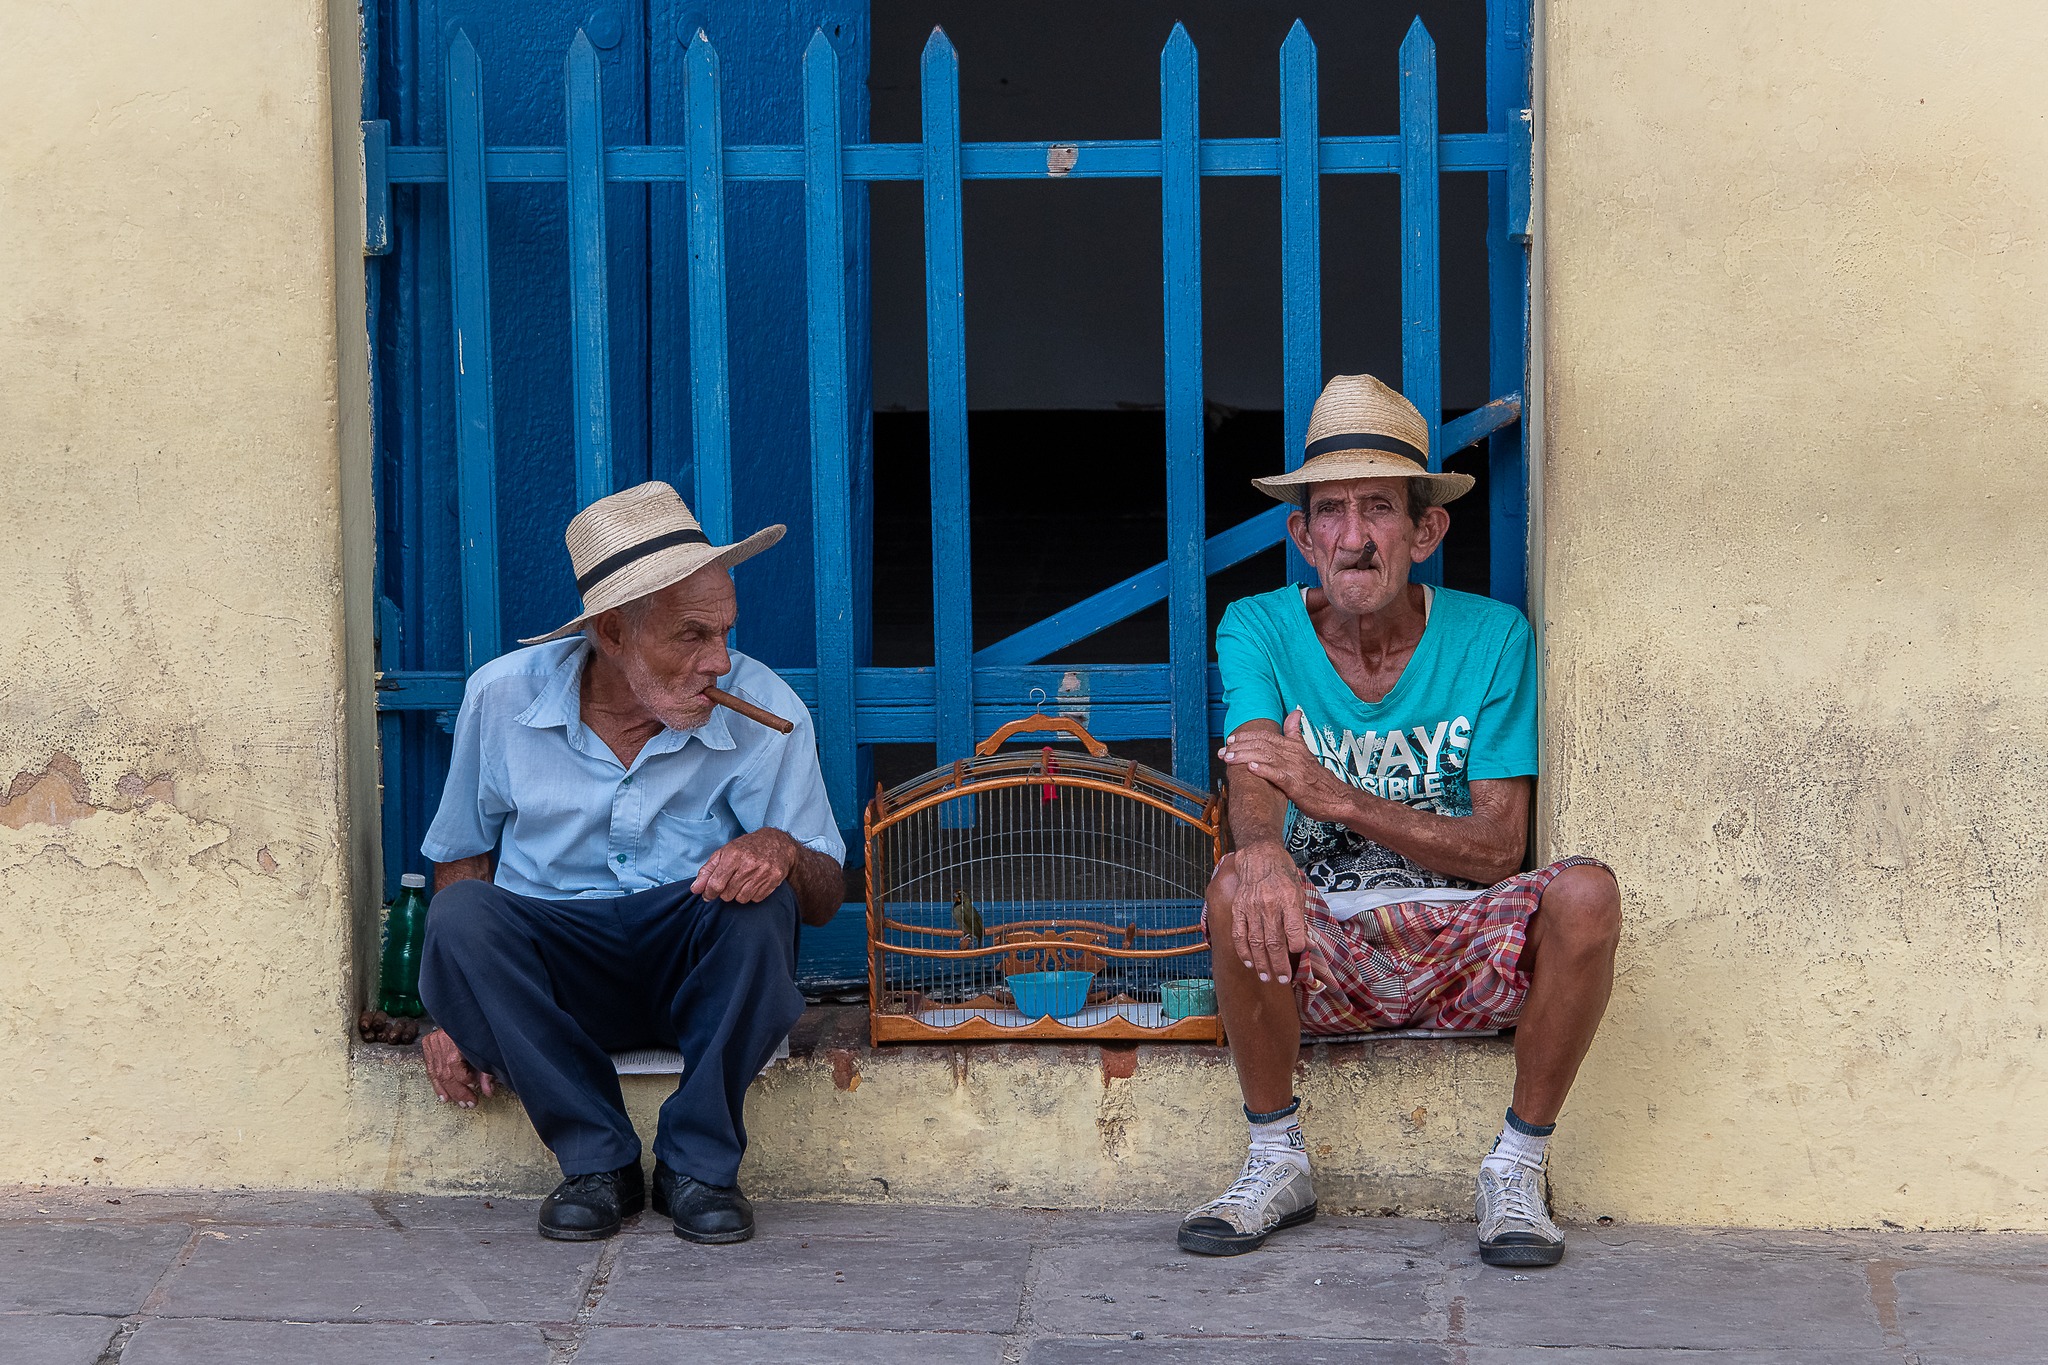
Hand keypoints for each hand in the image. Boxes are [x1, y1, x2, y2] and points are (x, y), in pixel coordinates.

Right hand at [421, 1029, 493, 1107]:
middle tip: (468, 1104)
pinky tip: (443, 1096)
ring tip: (457, 1102)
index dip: (467, 1083)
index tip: (476, 1090)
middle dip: (458, 1092)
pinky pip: (430, 1068)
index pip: (457, 1070)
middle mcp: (442, 1042)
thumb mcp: (486, 1050)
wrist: (467, 1011)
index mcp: (456, 1042)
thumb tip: (489, 1092)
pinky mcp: (428, 1043)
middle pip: (446, 1074)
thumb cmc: (479, 1029)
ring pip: (437, 1073)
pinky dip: (437, 1083)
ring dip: (447, 1091)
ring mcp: (433, 1042)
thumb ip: (487, 1072)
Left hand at [692, 828, 798, 903]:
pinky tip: (754, 882)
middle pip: (727, 894)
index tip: (708, 894)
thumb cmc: (747, 848)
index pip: (716, 884)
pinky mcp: (774, 880)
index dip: (709, 893)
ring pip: (741, 899)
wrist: (778, 843)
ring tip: (743, 881)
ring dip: (738, 894)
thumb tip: (695, 889)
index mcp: (733, 855)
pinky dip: (752, 894)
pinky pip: (756, 899)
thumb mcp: (724, 853)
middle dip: (725, 892)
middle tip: (730, 882)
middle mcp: (749, 864)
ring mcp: (763, 872)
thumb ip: (707, 871)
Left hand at [1218, 711, 1355, 823]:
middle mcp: (1294, 755)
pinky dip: (1264, 770)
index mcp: (1294, 747)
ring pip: (1266, 757)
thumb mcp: (1306, 752)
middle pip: (1262, 745)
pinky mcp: (1296, 786)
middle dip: (1240, 746)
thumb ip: (1295, 733)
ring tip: (1229, 758)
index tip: (1230, 740)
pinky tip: (1251, 768)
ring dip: (1245, 756)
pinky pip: (1278, 775)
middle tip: (1223, 751)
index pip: (1266, 736)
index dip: (1246, 736)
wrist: (1338, 799)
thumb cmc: (1318, 779)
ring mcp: (1295, 770)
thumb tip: (1294, 713)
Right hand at [1228, 840, 1308, 984]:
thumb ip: (1300, 919)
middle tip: (1283, 980)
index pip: (1294, 928)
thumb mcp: (1299, 892)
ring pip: (1256, 942)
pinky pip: (1239, 934)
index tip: (1298, 953)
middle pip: (1274, 941)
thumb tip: (1307, 943)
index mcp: (1288, 899)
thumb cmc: (1283, 874)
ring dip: (1262, 963)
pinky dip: (1243, 951)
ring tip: (1267, 977)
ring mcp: (1251, 908)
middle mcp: (1269, 905)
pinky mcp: (1238, 909)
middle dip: (1279, 964)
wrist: (1259, 856)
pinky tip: (1249, 963)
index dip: (1297, 944)